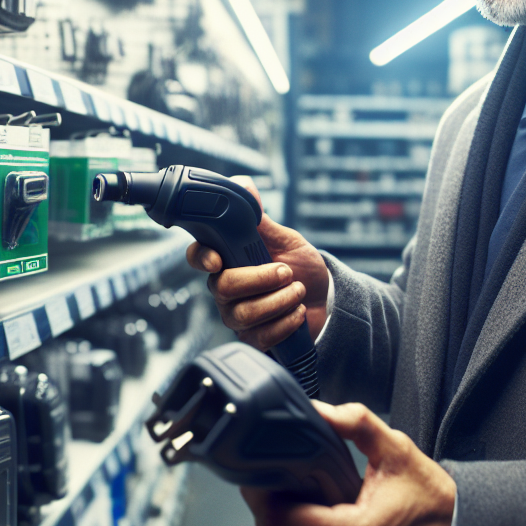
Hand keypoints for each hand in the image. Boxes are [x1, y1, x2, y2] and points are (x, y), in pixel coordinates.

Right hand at [186, 176, 330, 350]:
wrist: (326, 299)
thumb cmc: (301, 267)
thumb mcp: (285, 238)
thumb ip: (261, 219)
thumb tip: (245, 187)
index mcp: (228, 260)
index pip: (199, 257)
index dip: (201, 258)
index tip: (218, 260)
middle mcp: (226, 289)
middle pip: (221, 288)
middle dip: (259, 279)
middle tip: (286, 272)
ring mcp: (237, 315)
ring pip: (242, 314)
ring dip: (278, 300)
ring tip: (299, 290)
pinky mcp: (253, 339)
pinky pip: (259, 337)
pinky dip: (285, 323)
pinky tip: (298, 312)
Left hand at [241, 401, 455, 525]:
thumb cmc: (430, 498)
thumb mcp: (396, 449)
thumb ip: (355, 423)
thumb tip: (317, 410)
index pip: (278, 522)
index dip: (259, 494)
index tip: (258, 471)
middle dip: (267, 504)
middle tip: (274, 475)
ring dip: (287, 521)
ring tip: (302, 492)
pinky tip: (321, 513)